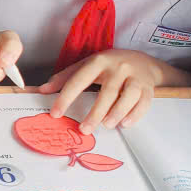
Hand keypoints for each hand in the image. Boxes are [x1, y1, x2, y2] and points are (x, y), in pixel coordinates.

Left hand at [39, 49, 164, 133]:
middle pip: (106, 92)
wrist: (142, 60)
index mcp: (98, 61)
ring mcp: (135, 77)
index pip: (78, 81)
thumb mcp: (86, 65)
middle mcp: (118, 67)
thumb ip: (65, 77)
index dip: (65, 98)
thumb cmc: (109, 66)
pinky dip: (135, 114)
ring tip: (106, 125)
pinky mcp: (148, 86)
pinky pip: (143, 102)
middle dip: (95, 113)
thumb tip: (43, 90)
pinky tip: (125, 123)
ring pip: (128, 96)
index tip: (55, 114)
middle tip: (84, 129)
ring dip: (117, 113)